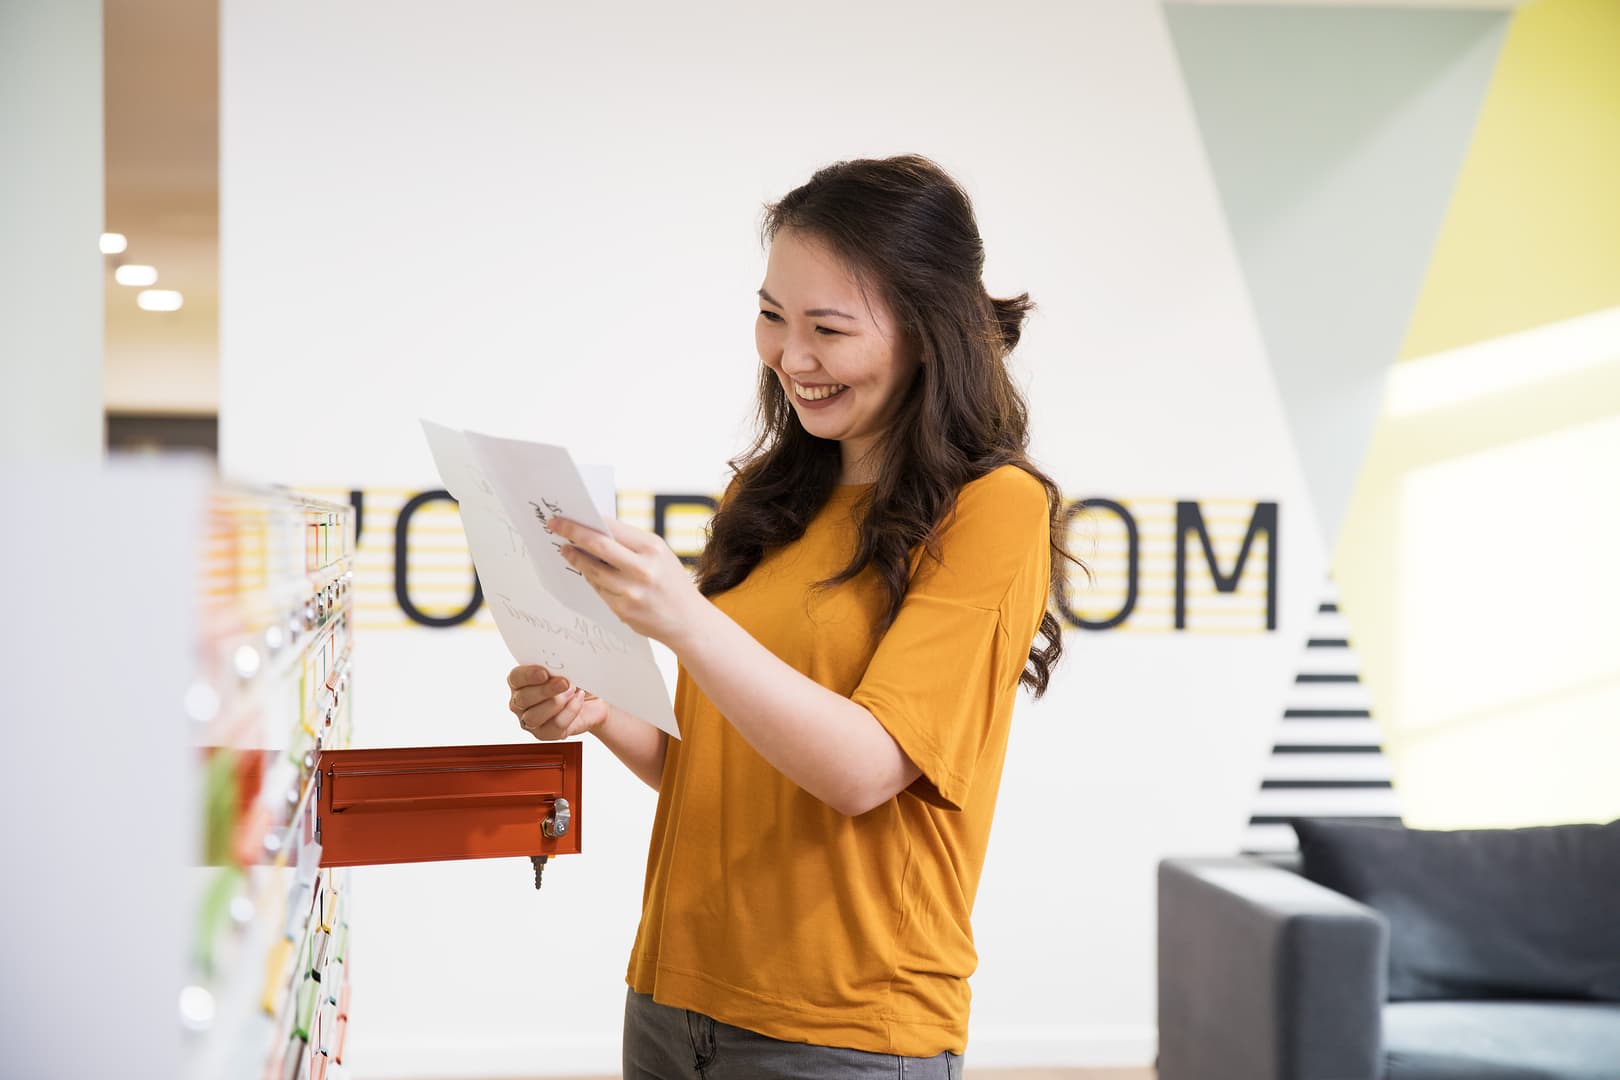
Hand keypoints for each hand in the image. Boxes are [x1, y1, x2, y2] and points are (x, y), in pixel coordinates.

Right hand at [507, 665, 607, 740]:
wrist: (593, 700)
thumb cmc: (575, 681)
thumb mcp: (566, 669)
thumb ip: (556, 669)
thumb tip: (556, 671)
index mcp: (520, 682)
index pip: (516, 678)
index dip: (528, 676)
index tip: (544, 673)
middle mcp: (520, 703)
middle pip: (523, 699)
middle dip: (546, 690)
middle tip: (564, 682)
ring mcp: (530, 720)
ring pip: (534, 717)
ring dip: (557, 703)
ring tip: (572, 692)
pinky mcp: (545, 733)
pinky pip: (554, 726)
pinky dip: (569, 712)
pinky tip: (577, 700)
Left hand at [547, 517, 706, 644]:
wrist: (687, 620)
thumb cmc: (671, 582)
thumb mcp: (660, 554)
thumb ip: (631, 543)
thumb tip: (595, 530)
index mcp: (652, 548)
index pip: (611, 529)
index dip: (585, 522)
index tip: (566, 517)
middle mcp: (642, 569)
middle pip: (597, 546)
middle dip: (572, 534)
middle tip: (555, 526)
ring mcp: (630, 592)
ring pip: (592, 570)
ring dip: (576, 558)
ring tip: (567, 550)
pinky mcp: (622, 611)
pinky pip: (598, 589)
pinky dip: (590, 578)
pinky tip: (586, 571)